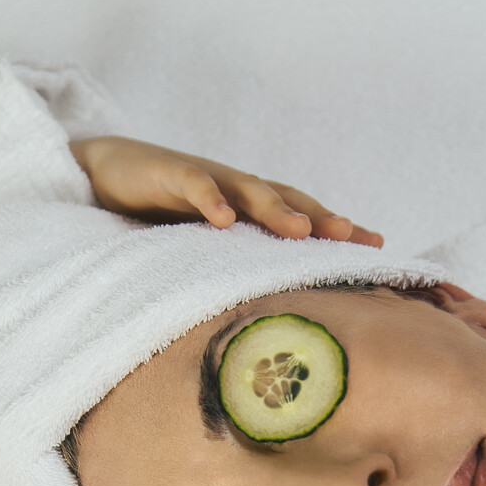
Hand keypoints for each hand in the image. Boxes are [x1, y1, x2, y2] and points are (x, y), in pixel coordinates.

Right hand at [69, 136, 383, 245]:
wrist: (109, 170)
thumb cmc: (166, 215)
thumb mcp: (209, 249)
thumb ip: (240, 270)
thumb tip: (276, 315)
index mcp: (252, 210)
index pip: (304, 217)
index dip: (337, 230)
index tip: (376, 249)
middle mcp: (238, 191)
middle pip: (288, 201)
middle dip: (320, 218)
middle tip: (350, 236)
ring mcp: (208, 179)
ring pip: (249, 191)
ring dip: (276, 208)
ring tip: (299, 228)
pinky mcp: (171, 174)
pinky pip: (194, 185)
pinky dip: (210, 199)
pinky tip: (223, 219)